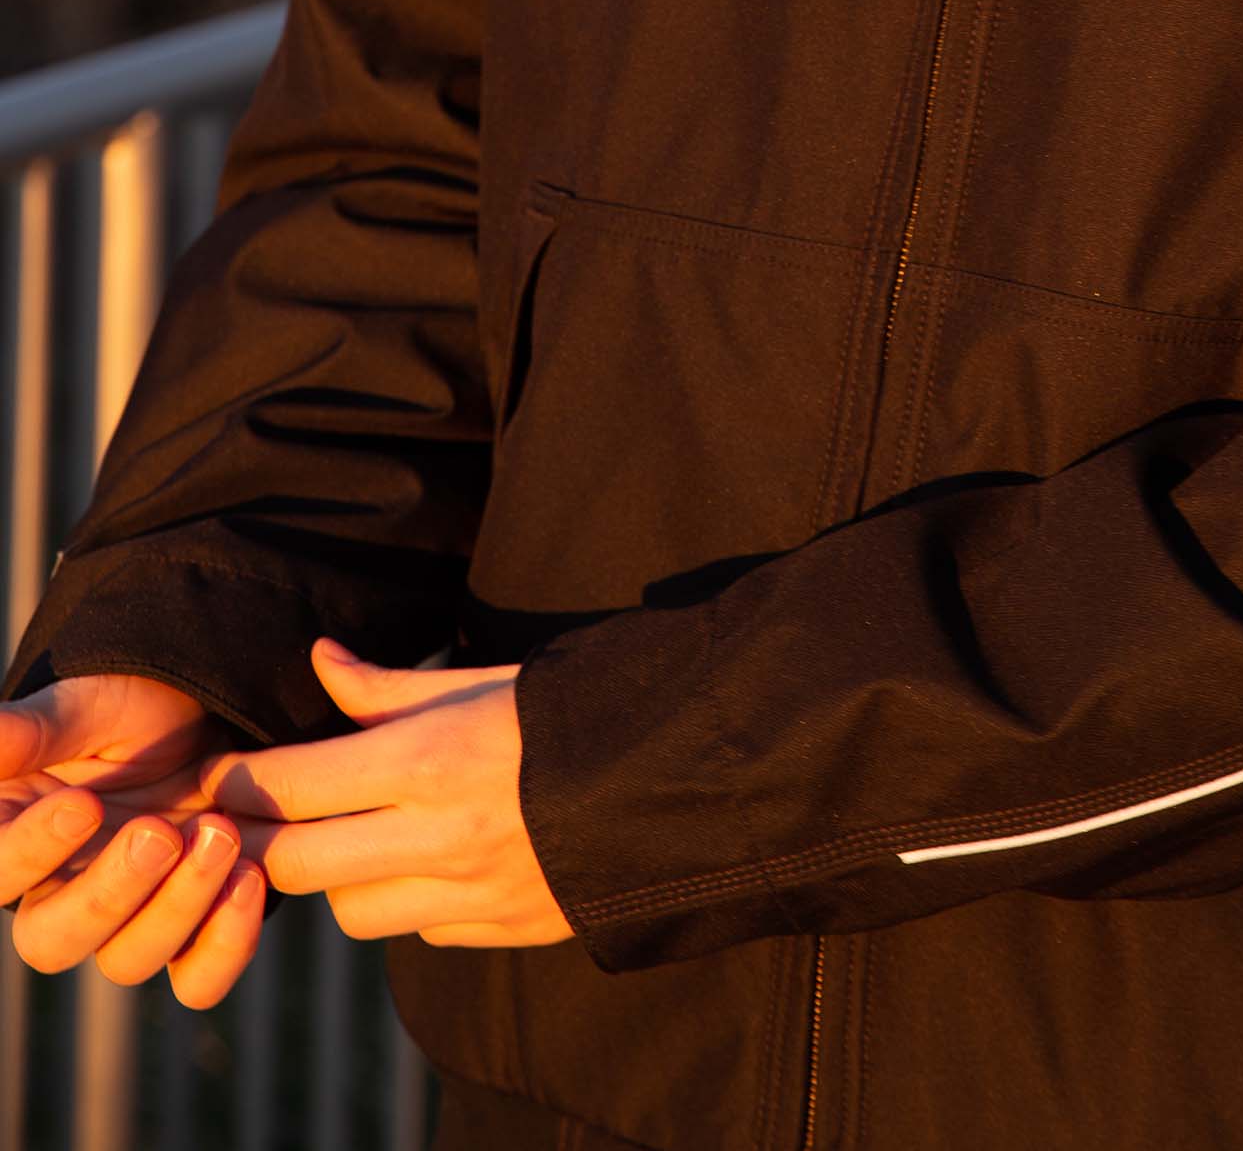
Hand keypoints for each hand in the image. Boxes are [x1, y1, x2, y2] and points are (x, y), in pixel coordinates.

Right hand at [1, 674, 265, 1003]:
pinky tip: (250, 879)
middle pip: (53, 943)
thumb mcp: (88, 707)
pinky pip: (198, 979)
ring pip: (128, 959)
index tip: (85, 805)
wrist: (212, 714)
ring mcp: (128, 919)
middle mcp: (63, 892)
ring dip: (179, 905)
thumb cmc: (135, 706)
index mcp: (19, 838)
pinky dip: (226, 944)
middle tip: (161, 832)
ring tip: (223, 834)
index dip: (33, 851)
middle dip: (109, 894)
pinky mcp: (191, 930)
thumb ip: (34, 731)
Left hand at [205, 639, 574, 948]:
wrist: (682, 772)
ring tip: (359, 836)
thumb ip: (390, 687)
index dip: (239, 782)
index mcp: (432, 760)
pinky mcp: (502, 929)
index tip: (213, 776)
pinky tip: (429, 860)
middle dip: (263, 842)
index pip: (294, 784)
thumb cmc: (575, 709)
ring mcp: (472, 893)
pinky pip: (417, 930)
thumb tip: (319, 659)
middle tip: (249, 820)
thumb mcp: (484, 679)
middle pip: (297, 865)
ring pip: (350, 913)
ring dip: (339, 878)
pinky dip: (405, 901)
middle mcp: (441, 837)